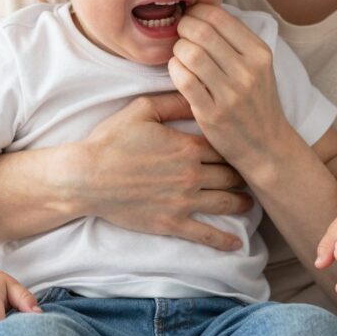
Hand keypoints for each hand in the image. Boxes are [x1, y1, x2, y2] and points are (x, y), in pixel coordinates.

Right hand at [79, 92, 252, 250]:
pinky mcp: (171, 223)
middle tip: (250, 175)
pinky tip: (236, 243)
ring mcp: (182, 201)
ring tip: (249, 203)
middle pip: (230, 175)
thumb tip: (197, 92)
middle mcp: (191, 174)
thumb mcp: (141, 110)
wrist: (86, 177)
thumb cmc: (111, 140)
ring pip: (225, 202)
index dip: (233, 147)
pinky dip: (224, 240)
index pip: (223, 146)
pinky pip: (205, 234)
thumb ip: (173, 101)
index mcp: (186, 146)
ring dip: (241, 202)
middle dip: (242, 174)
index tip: (241, 148)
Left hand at [168, 4, 288, 171]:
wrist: (267, 147)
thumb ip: (235, 40)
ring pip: (190, 53)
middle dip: (183, 27)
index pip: (219, 17)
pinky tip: (178, 71)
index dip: (197, 12)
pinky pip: (184, 80)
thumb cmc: (256, 101)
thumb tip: (201, 11)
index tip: (191, 18)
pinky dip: (174, 69)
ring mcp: (230, 94)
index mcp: (259, 53)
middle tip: (180, 34)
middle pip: (201, 31)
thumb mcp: (259, 66)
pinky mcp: (212, 114)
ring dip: (177, 49)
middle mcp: (248, 71)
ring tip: (180, 55)